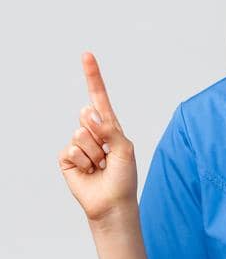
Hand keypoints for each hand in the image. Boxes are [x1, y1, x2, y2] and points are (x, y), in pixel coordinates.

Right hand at [59, 52, 138, 223]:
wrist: (112, 202)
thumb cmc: (123, 176)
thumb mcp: (124, 149)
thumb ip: (109, 129)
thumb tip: (88, 113)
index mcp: (110, 126)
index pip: (99, 98)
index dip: (92, 77)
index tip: (87, 55)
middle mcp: (92, 132)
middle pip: (89, 116)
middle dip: (100, 135)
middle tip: (108, 155)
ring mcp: (78, 144)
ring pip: (81, 135)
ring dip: (94, 153)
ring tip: (100, 166)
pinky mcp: (67, 158)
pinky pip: (71, 150)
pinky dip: (83, 162)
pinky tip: (89, 171)